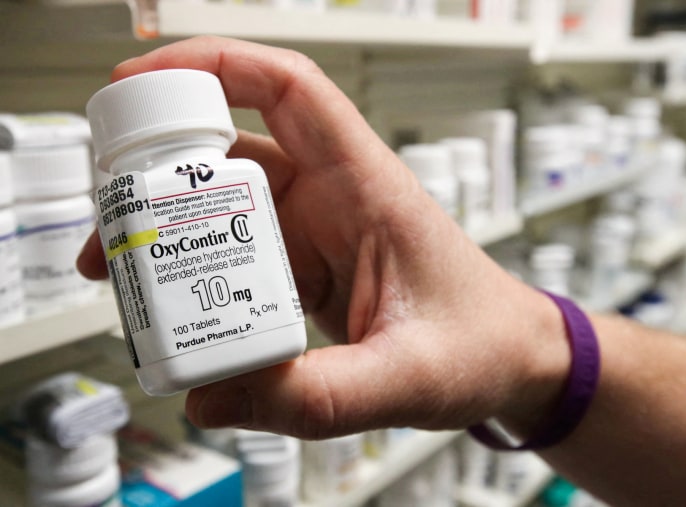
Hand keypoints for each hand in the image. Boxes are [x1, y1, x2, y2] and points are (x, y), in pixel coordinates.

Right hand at [77, 36, 567, 438]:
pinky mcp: (308, 263)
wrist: (509, 360)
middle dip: (162, 165)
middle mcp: (336, 196)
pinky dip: (195, 260)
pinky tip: (169, 294)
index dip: (215, 65)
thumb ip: (318, 394)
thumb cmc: (481, 345)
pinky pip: (238, 244)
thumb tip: (216, 394)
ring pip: (226, 197)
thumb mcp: (407, 377)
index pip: (291, 90)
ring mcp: (318, 229)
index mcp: (368, 188)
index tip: (143, 80)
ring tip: (117, 263)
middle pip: (234, 145)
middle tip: (110, 211)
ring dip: (169, 220)